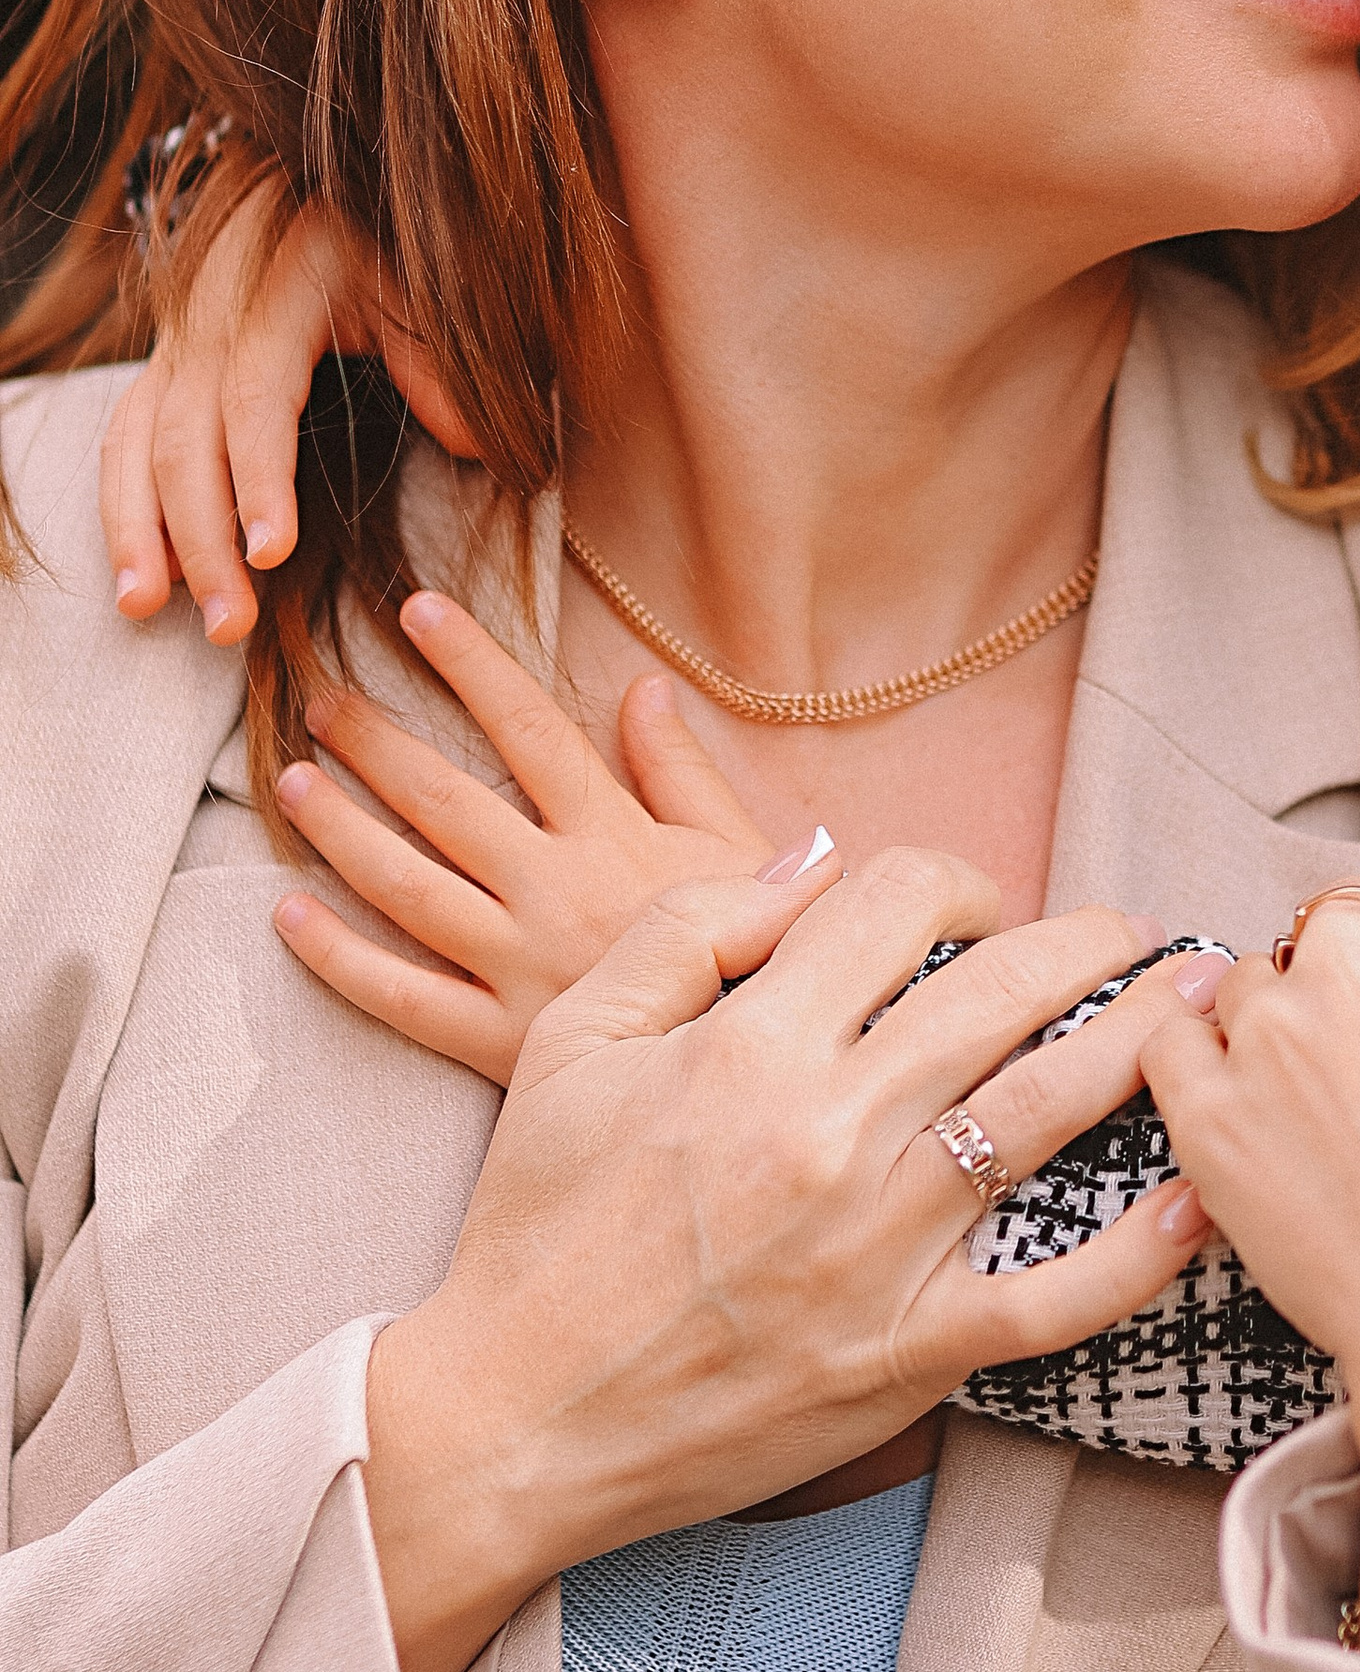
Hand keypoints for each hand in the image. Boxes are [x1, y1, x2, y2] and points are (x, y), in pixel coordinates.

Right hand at [101, 179, 475, 642]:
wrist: (327, 191)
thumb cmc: (388, 245)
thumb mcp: (426, 283)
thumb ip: (446, 364)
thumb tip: (475, 448)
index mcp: (277, 293)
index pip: (256, 397)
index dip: (259, 478)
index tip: (271, 551)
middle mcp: (209, 319)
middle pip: (184, 438)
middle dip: (199, 537)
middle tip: (229, 623)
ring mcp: (177, 346)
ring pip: (134, 444)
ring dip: (139, 532)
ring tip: (146, 609)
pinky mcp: (164, 372)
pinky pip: (122, 442)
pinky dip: (123, 508)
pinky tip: (139, 573)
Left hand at [276, 589, 770, 1084]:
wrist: (759, 1060)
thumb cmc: (758, 945)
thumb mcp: (738, 845)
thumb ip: (682, 768)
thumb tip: (644, 686)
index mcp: (614, 836)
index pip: (531, 729)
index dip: (473, 664)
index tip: (419, 611)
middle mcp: (556, 891)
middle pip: (446, 801)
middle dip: (375, 742)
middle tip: (318, 699)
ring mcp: (520, 967)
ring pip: (409, 887)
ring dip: (341, 829)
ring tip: (291, 781)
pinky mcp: (498, 1042)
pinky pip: (402, 996)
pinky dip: (339, 956)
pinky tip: (288, 913)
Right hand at [365, 844, 1218, 1671]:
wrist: (510, 1419)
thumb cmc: (537, 1224)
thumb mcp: (574, 1038)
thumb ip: (691, 923)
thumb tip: (813, 856)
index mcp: (750, 1044)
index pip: (900, 900)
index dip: (955, 878)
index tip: (972, 906)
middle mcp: (827, 1134)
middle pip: (1003, 991)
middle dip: (1087, 939)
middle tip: (1134, 932)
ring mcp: (877, 1251)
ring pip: (1045, 1116)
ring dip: (1140, 1044)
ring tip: (1200, 1000)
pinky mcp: (905, 1357)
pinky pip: (1049, 1302)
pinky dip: (1135, 1256)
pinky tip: (1195, 1199)